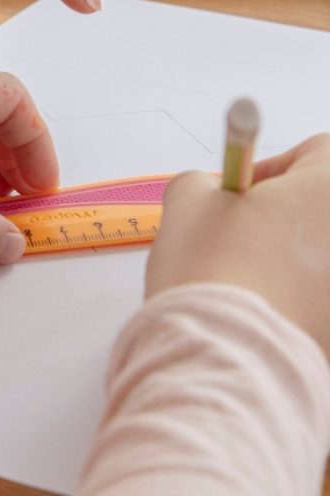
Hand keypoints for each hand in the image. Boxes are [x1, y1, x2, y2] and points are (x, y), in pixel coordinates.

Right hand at [146, 134, 329, 356]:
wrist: (228, 353)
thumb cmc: (215, 270)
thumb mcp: (188, 200)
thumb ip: (203, 183)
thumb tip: (209, 192)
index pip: (318, 152)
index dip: (275, 166)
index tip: (243, 189)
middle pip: (323, 208)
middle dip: (285, 216)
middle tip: (242, 231)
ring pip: (321, 257)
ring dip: (291, 259)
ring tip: (246, 277)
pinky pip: (320, 299)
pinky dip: (298, 301)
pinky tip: (260, 311)